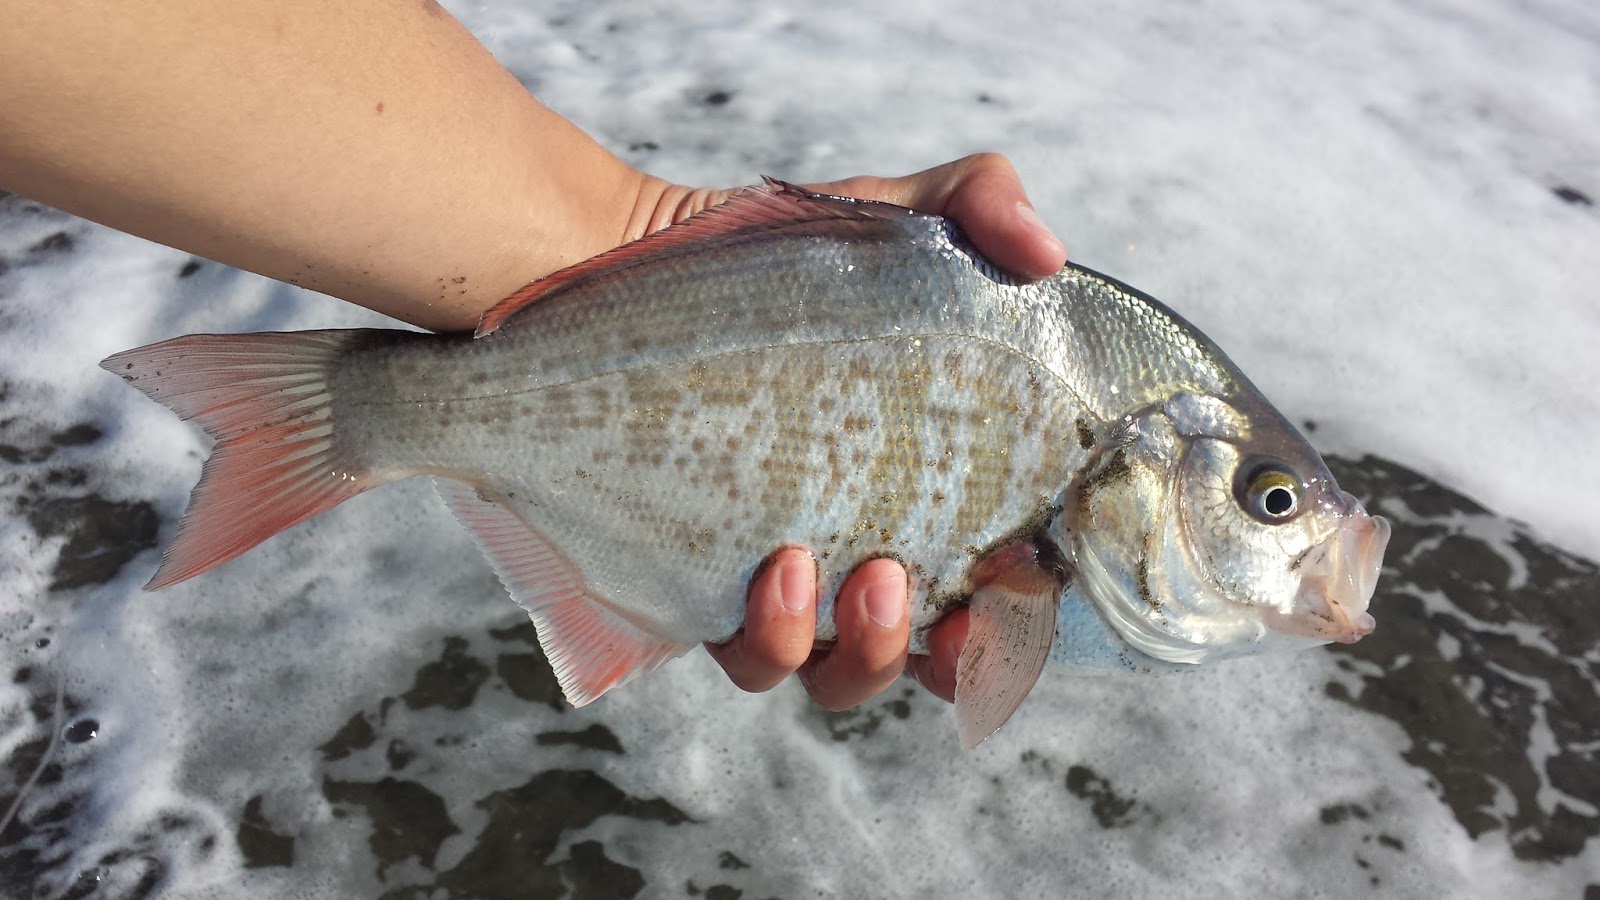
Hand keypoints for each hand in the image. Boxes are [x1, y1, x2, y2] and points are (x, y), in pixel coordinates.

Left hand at [693, 153, 1065, 708]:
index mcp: (930, 491)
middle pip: (928, 656)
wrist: (632, 269)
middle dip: (944, 651)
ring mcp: (786, 580)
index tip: (1025, 573)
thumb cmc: (778, 259)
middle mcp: (865, 549)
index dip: (1025, 604)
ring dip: (863, 649)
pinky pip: (747, 657)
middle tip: (930, 591)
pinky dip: (773, 636)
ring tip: (850, 573)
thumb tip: (1045, 252)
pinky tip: (774, 565)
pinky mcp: (705, 589)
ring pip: (837, 672)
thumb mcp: (890, 216)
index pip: (1003, 580)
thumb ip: (979, 204)